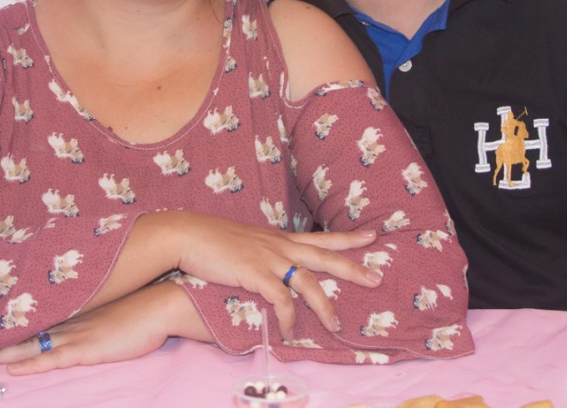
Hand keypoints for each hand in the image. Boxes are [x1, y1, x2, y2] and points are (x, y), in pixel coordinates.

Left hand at [0, 281, 204, 375]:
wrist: (163, 303)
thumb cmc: (144, 304)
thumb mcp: (114, 304)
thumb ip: (96, 308)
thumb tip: (84, 314)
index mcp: (75, 308)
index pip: (32, 315)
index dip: (6, 321)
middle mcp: (70, 318)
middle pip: (23, 328)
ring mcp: (77, 333)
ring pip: (30, 343)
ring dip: (1, 351)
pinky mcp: (88, 348)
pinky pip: (53, 357)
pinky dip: (31, 363)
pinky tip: (12, 368)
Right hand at [153, 211, 382, 339]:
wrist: (188, 234)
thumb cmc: (214, 239)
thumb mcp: (248, 241)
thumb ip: (266, 252)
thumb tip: (275, 264)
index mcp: (280, 238)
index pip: (321, 236)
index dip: (348, 237)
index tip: (372, 235)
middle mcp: (280, 245)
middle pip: (326, 256)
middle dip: (353, 268)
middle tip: (377, 277)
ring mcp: (269, 258)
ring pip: (309, 282)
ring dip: (325, 306)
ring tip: (337, 326)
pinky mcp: (255, 273)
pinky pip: (281, 300)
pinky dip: (290, 318)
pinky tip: (292, 333)